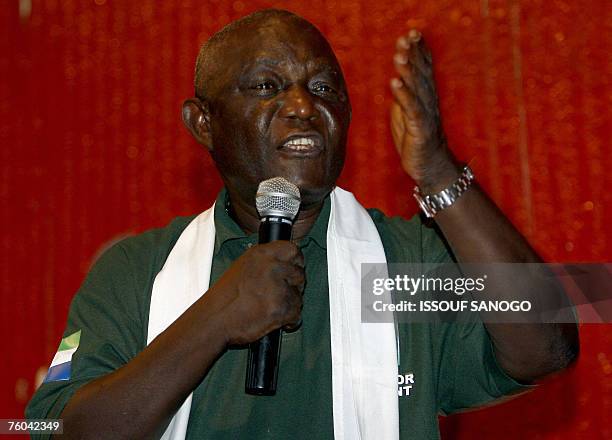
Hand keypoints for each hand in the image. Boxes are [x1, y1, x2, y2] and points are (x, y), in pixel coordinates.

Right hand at [208, 241, 304, 345]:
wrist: (214, 320)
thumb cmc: (225, 298)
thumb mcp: (243, 267)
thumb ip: (265, 262)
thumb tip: (286, 264)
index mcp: (261, 254)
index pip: (293, 250)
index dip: (296, 262)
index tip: (294, 271)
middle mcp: (271, 267)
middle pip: (299, 274)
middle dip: (294, 286)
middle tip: (280, 295)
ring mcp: (277, 287)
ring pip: (298, 296)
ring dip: (290, 305)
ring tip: (270, 309)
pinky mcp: (280, 308)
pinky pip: (296, 314)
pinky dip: (289, 321)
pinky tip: (275, 320)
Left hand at [390, 29, 458, 192]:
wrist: (429, 166)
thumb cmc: (415, 139)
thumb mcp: (405, 113)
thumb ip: (402, 95)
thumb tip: (396, 77)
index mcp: (425, 96)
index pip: (424, 69)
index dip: (419, 50)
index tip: (413, 33)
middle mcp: (428, 101)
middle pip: (421, 74)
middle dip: (413, 54)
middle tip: (406, 37)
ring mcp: (425, 115)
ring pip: (417, 88)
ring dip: (407, 70)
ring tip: (399, 55)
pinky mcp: (420, 129)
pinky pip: (411, 109)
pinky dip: (403, 95)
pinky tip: (395, 82)